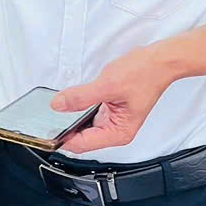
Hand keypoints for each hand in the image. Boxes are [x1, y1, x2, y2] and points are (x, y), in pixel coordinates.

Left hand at [51, 43, 178, 154]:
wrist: (159, 61)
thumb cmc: (145, 74)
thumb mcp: (108, 85)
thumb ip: (81, 97)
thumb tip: (59, 105)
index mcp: (118, 133)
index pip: (82, 144)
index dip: (63, 138)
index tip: (46, 130)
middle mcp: (115, 130)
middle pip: (81, 137)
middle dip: (65, 128)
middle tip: (46, 117)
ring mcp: (112, 120)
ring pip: (83, 125)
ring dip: (71, 117)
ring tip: (58, 107)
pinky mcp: (109, 108)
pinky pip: (88, 113)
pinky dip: (78, 107)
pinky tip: (71, 99)